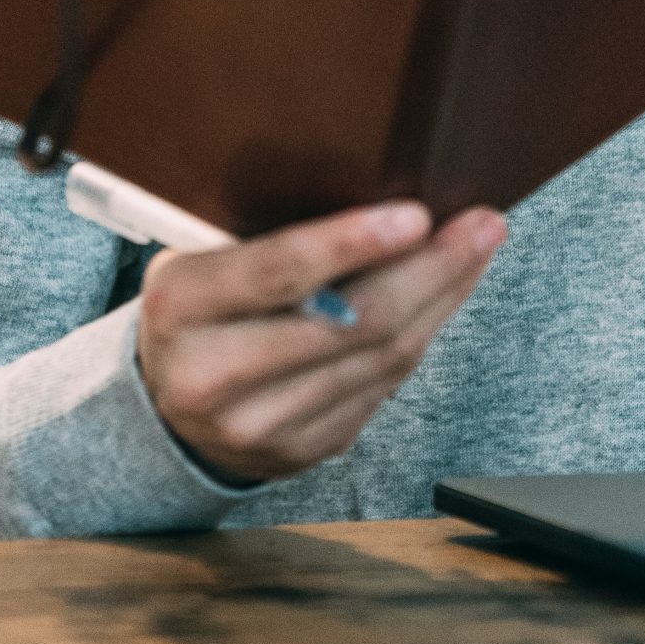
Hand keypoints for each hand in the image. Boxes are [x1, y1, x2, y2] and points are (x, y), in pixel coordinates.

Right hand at [137, 199, 505, 484]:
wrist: (162, 409)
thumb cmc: (197, 305)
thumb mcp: (200, 255)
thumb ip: (268, 237)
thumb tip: (379, 190)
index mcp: (179, 309)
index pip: (279, 271)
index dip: (353, 242)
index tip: (418, 214)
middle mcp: (213, 378)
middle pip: (351, 322)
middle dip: (431, 269)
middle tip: (482, 224)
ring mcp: (259, 427)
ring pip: (379, 360)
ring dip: (441, 299)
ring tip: (477, 248)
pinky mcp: (300, 453)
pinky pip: (382, 389)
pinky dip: (421, 335)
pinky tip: (443, 297)